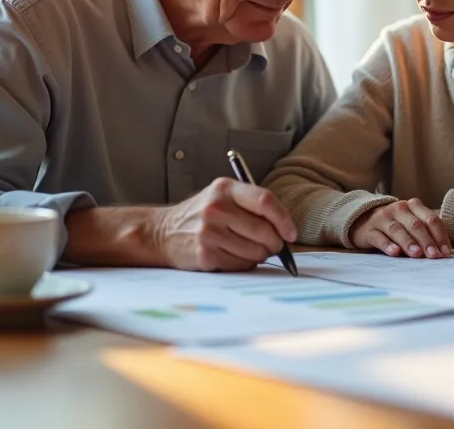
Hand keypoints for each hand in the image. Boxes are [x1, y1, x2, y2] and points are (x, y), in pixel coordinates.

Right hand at [152, 178, 297, 271]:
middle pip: (264, 230)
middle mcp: (216, 208)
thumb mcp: (223, 197)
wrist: (163, 232)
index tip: (290, 233)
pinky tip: (235, 256)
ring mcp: (209, 232)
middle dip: (275, 243)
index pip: (265, 201)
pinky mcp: (205, 255)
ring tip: (251, 250)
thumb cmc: (202, 215)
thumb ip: (252, 206)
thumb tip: (286, 230)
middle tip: (274, 246)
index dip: (284, 219)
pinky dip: (245, 264)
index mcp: (225, 188)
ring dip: (261, 255)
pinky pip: (241, 265)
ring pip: (255, 251)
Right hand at [349, 198, 450, 258]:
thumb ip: (427, 231)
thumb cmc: (396, 224)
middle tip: (434, 256)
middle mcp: (398, 209)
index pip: (431, 219)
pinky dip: (387, 245)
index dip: (440, 236)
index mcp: (413, 206)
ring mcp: (383, 218)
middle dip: (427, 241)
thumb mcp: (411, 222)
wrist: (363, 220)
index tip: (445, 253)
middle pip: (416, 225)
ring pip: (398, 230)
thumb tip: (445, 251)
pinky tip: (395, 253)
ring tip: (417, 255)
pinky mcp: (369, 230)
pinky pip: (379, 238)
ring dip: (409, 243)